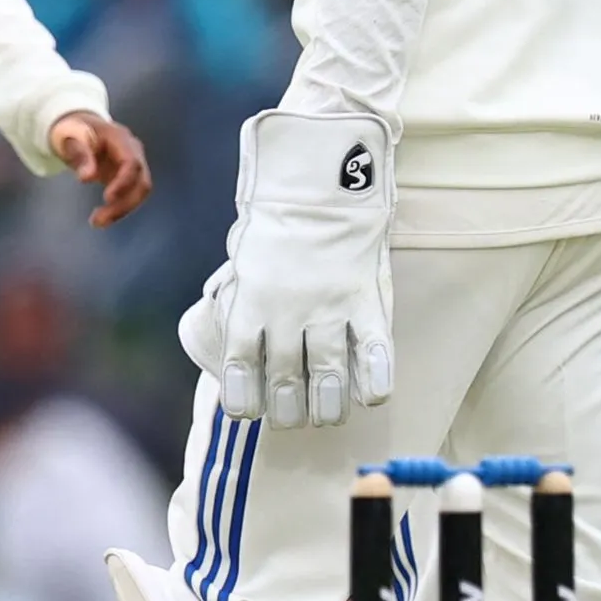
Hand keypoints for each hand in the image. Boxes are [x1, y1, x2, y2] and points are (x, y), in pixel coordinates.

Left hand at [49, 111, 153, 227]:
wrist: (77, 128)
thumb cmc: (72, 131)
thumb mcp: (69, 139)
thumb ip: (79, 155)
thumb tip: (87, 178)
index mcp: (120, 138)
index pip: (132, 163)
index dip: (123, 182)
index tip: (107, 199)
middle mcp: (133, 151)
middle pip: (141, 182)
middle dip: (124, 204)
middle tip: (98, 220)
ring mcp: (133, 165)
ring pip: (139, 192)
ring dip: (122, 210)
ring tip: (96, 222)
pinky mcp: (127, 177)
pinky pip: (131, 196)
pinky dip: (118, 209)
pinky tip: (100, 218)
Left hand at [177, 110, 392, 426]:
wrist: (321, 182)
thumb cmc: (280, 225)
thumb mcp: (247, 260)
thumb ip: (242, 299)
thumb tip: (225, 327)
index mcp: (251, 301)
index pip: (240, 365)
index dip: (242, 398)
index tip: (246, 411)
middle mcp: (287, 311)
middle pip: (285, 379)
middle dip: (286, 409)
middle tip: (291, 417)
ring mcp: (329, 306)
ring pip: (328, 373)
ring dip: (327, 405)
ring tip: (327, 416)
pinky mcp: (365, 299)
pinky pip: (374, 349)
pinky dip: (375, 378)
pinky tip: (373, 396)